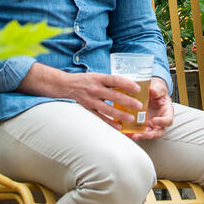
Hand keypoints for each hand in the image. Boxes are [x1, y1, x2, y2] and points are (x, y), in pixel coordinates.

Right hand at [18, 64, 142, 130]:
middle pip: (114, 96)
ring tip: (131, 119)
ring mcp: (90, 100)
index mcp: (98, 78)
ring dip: (120, 114)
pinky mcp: (87, 109)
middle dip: (127, 101)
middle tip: (138, 106)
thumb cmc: (85, 80)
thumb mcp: (96, 76)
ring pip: (108, 109)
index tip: (137, 88)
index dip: (127, 84)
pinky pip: (100, 117)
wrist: (65, 85)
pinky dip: (109, 123)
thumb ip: (109, 81)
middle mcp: (94, 89)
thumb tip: (127, 84)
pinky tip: (118, 127)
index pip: (115, 80)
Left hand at [130, 78, 173, 140]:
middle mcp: (160, 121)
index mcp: (167, 112)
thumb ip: (157, 90)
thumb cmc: (157, 91)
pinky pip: (138, 131)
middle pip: (159, 131)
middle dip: (152, 134)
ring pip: (148, 133)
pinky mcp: (142, 125)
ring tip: (134, 136)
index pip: (168, 120)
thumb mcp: (158, 88)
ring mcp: (151, 124)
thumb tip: (152, 91)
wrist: (150, 92)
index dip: (162, 122)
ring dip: (141, 136)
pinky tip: (127, 132)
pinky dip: (133, 133)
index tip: (155, 121)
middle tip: (145, 135)